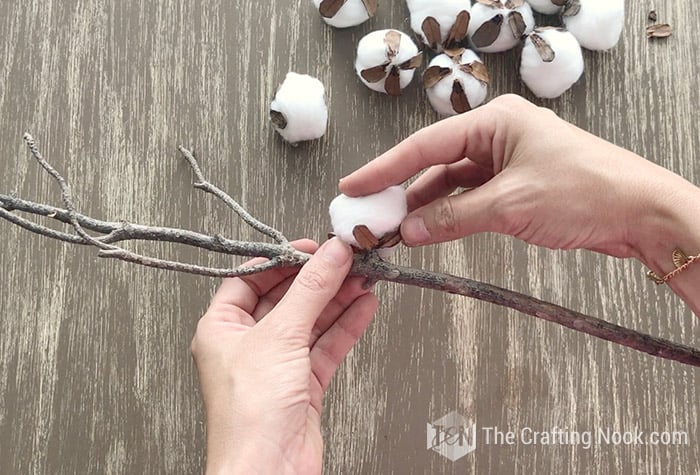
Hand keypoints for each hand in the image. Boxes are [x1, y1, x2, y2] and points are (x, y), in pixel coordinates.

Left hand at [191, 238, 377, 473]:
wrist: (268, 473)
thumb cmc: (248, 418)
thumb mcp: (280, 336)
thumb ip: (310, 291)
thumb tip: (330, 255)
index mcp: (222, 328)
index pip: (251, 278)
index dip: (284, 259)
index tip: (313, 247)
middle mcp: (248, 345)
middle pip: (287, 298)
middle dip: (320, 279)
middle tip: (347, 260)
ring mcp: (277, 365)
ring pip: (312, 320)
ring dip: (338, 299)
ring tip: (363, 277)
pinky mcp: (303, 384)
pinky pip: (326, 345)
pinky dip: (346, 325)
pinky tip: (362, 306)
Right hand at [339, 94, 699, 313]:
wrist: (640, 212)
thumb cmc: (586, 190)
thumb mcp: (510, 205)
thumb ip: (454, 218)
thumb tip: (409, 230)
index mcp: (495, 122)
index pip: (426, 145)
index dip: (385, 168)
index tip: (355, 185)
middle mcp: (497, 136)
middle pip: (435, 163)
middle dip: (403, 191)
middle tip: (370, 215)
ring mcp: (506, 161)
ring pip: (452, 183)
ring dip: (426, 207)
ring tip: (394, 229)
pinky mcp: (516, 184)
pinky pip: (471, 197)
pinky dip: (450, 215)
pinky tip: (429, 230)